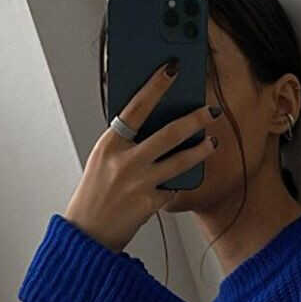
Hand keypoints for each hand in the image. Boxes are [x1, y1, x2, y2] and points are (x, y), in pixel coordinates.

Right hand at [65, 62, 222, 252]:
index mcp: (110, 144)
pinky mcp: (150, 203)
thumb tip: (155, 124)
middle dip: (194, 119)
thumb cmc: (95, 193)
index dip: (156, 86)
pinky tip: (184, 177)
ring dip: (200, 150)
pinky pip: (173, 187)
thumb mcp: (103, 160)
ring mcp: (139, 183)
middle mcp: (125, 161)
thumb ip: (125, 143)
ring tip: (212, 143)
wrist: (88, 232)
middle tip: (210, 111)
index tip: (172, 69)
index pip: (136, 107)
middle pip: (168, 134)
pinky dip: (179, 182)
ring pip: (180, 161)